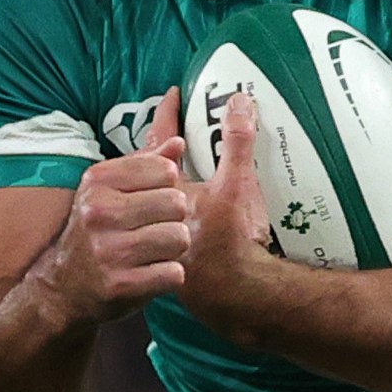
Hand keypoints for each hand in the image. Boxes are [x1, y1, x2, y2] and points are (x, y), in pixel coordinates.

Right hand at [34, 87, 194, 321]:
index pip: (165, 170)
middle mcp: (100, 211)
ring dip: (173, 248)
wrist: (62, 287)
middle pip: (177, 203)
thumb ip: (146, 164)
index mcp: (98, 181)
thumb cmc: (95, 232)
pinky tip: (148, 273)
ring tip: (152, 252)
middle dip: (173, 219)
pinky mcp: (121, 284)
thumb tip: (179, 143)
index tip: (150, 201)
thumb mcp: (109, 190)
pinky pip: (174, 273)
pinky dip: (168, 276)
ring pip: (180, 237)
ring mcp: (109, 249)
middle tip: (153, 230)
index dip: (167, 187)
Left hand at [177, 85, 285, 330]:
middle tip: (176, 128)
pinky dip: (176, 207)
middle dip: (164, 149)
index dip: (169, 114)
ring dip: (167, 179)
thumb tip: (239, 102)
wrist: (233, 297)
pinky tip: (193, 206)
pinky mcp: (172, 251)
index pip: (163, 140)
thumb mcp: (237, 187)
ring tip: (182, 162)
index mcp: (168, 188)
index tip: (173, 94)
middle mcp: (160, 209)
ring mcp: (165, 230)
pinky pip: (168, 218)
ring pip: (158, 194)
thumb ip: (238, 142)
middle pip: (153, 169)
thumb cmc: (232, 242)